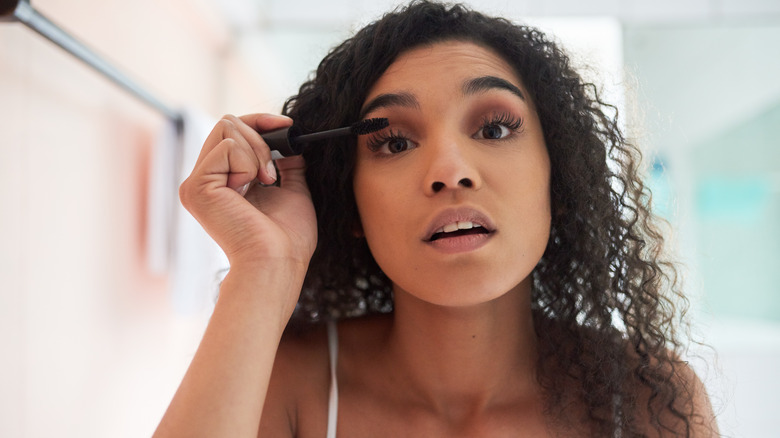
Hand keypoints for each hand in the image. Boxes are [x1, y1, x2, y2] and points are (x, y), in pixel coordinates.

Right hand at [179, 114, 316, 274]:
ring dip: (257, 152)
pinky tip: (251, 188)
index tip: (288, 127)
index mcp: (223, 181)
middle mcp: (204, 180)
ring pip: (227, 128)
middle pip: (228, 123)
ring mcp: (197, 183)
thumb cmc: (287, 239)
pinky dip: (248, 164)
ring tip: (264, 183)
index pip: (233, 132)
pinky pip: (227, 147)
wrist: (277, 262)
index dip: (260, 123)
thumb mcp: (292, 191)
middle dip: (261, 139)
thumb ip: (287, 165)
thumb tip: (290, 142)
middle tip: (273, 174)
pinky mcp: (196, 186)